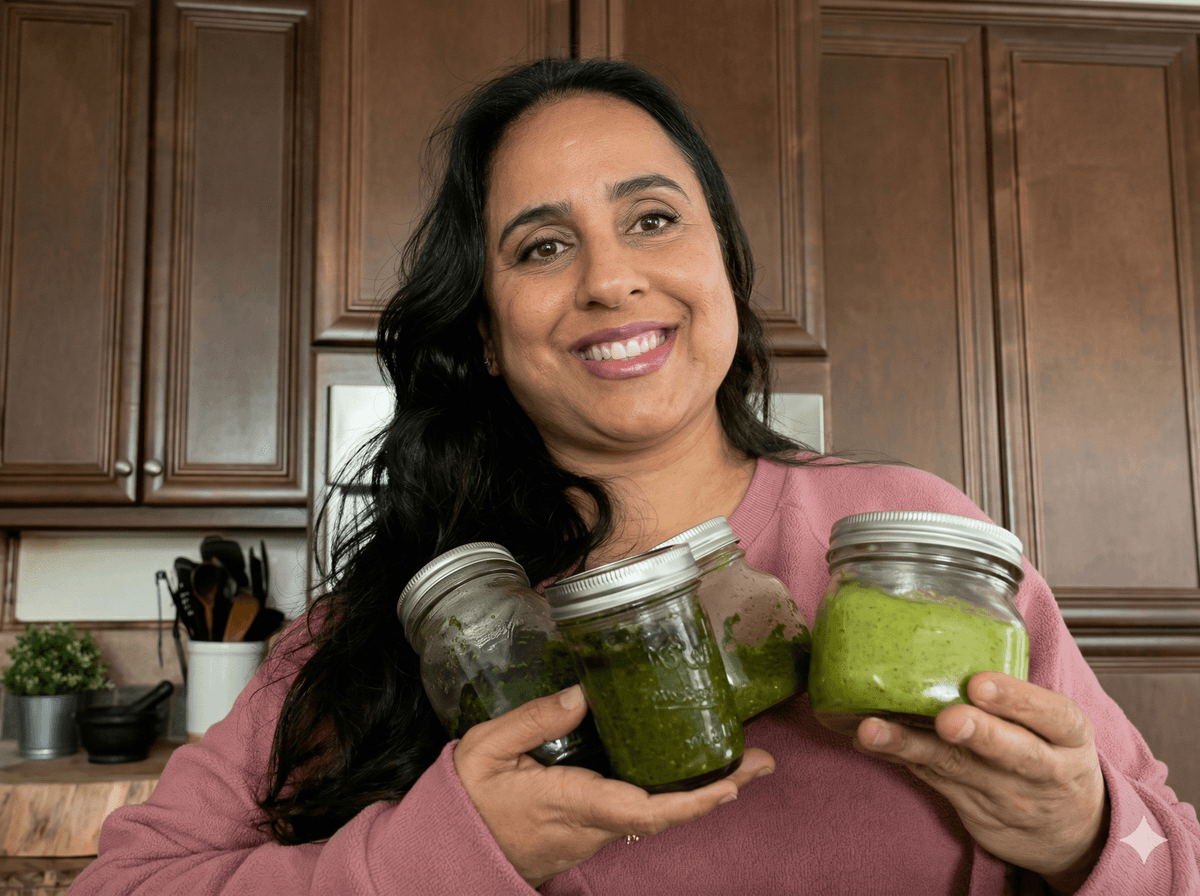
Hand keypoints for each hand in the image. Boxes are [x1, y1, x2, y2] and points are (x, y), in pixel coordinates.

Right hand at [454, 685, 774, 887]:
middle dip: (718, 790)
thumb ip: (534, 720)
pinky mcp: (587, 831)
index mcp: (569, 801)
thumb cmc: (466, 799)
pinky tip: (689, 772)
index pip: (642, 809)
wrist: (447, 852)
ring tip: (741, 760)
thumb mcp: (485, 748)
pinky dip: (674, 795)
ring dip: (702, 792)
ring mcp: (591, 834)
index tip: (732, 783)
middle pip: (665, 815)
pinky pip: (639, 814)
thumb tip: (584, 693)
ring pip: (656, 816)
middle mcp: (590, 825)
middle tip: (762, 761)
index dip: (692, 801)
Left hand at [855, 672, 1108, 895]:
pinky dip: (898, 755)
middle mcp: (1043, 769)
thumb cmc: (1052, 754)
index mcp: (1068, 736)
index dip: (1017, 699)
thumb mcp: (1058, 726)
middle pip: (1012, 752)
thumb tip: (953, 635)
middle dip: (977, 733)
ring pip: (956, 767)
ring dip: (911, 746)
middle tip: (946, 719)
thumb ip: (1019, 694)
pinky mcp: (972, 807)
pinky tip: (868, 740)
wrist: (1069, 832)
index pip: (1053, 716)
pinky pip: (931, 777)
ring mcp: (1006, 794)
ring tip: (873, 730)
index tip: (980, 684)